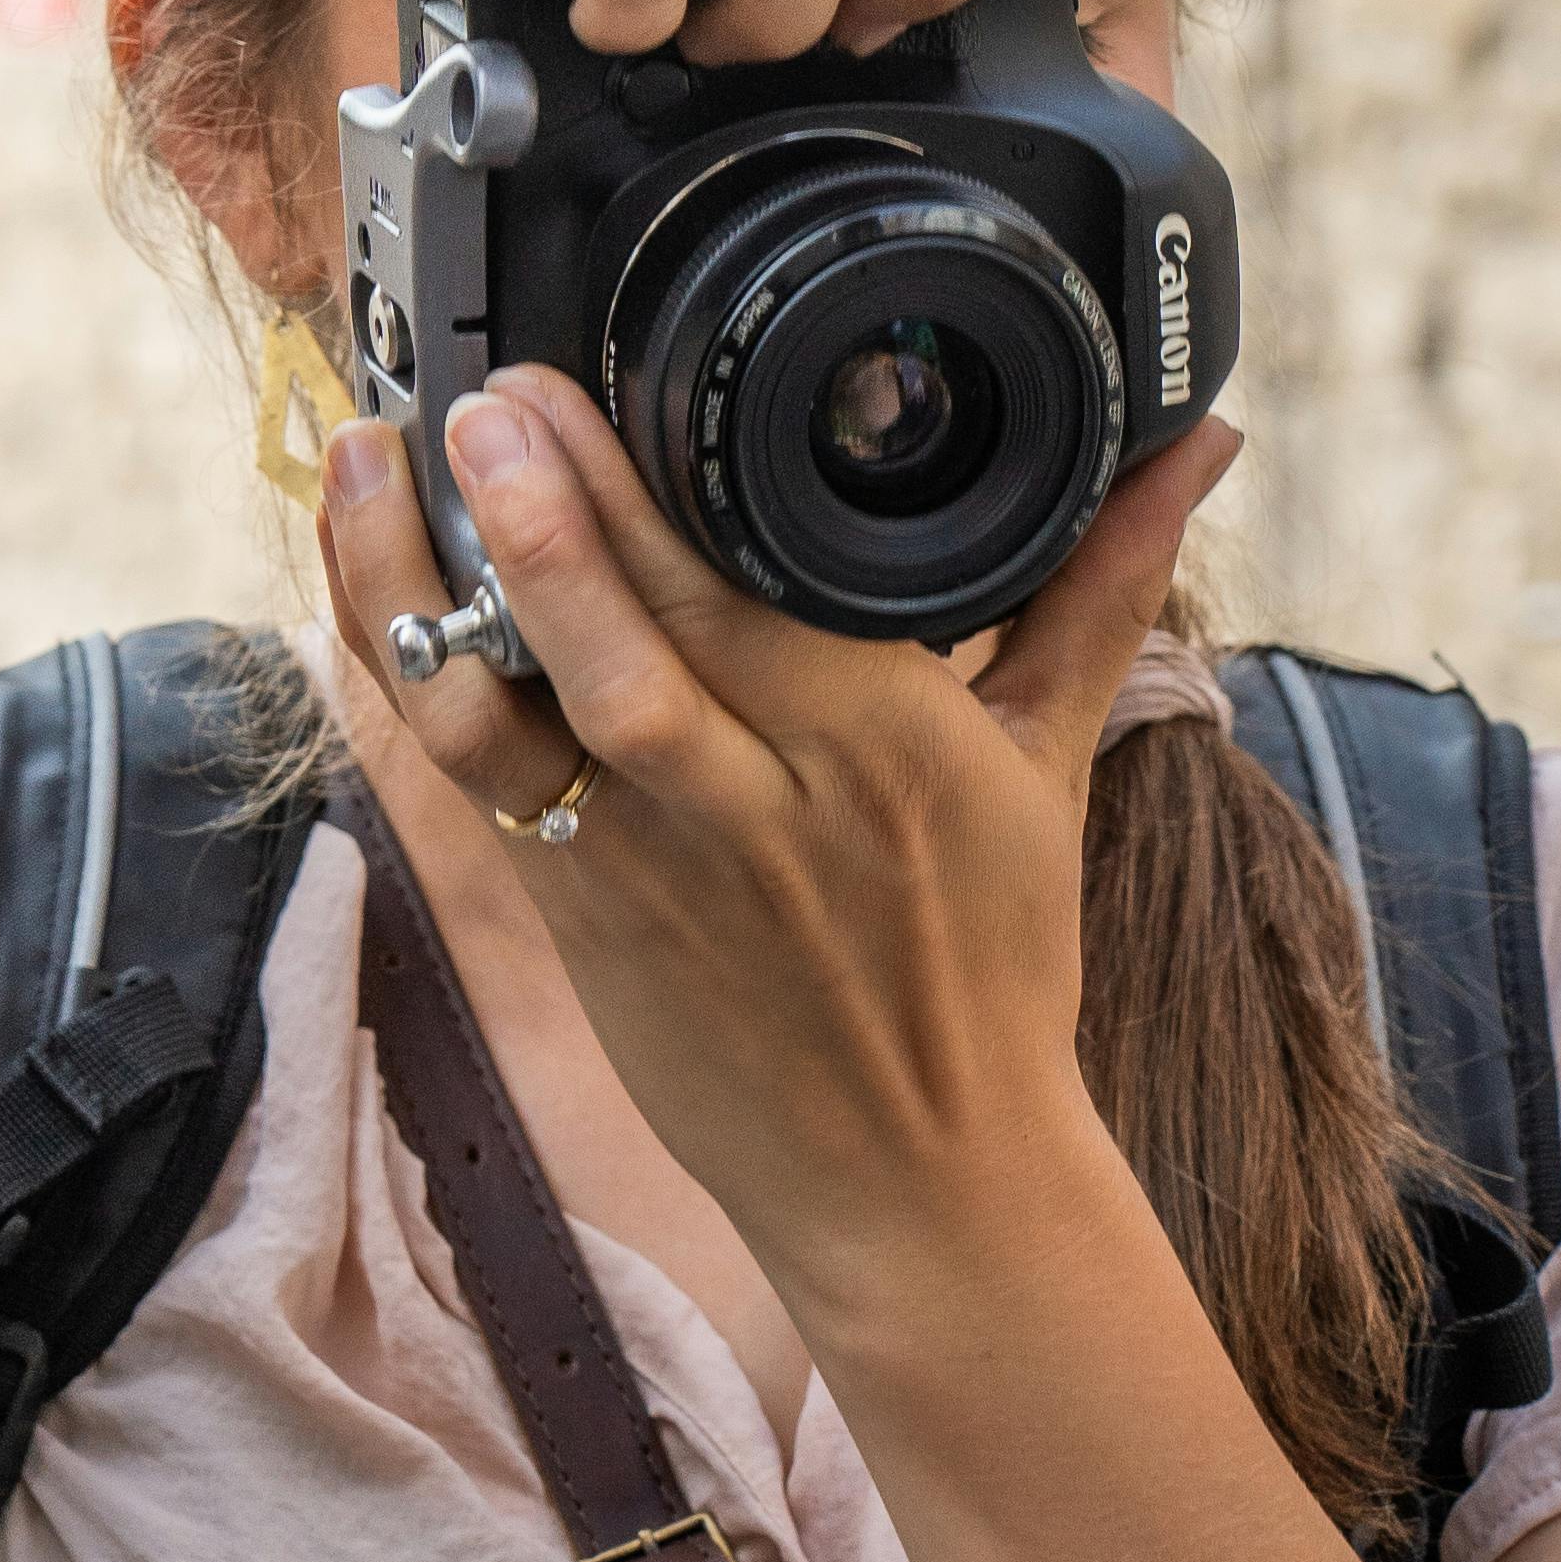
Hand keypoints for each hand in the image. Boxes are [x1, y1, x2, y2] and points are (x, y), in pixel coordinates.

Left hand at [319, 363, 1242, 1313]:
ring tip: (371, 458)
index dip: (641, 493)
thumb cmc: (989, 966)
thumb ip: (1097, 585)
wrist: (922, 1182)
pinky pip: (466, 776)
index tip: (578, 379)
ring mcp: (646, 868)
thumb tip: (1192, 446)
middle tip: (480, 390)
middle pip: (622, 647)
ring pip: (508, 716)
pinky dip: (404, 672)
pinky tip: (368, 568)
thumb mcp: (1051, 765)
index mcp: (882, 751)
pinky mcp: (574, 916)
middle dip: (537, 514)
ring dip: (426, 590)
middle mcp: (754, 810)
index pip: (743, 600)